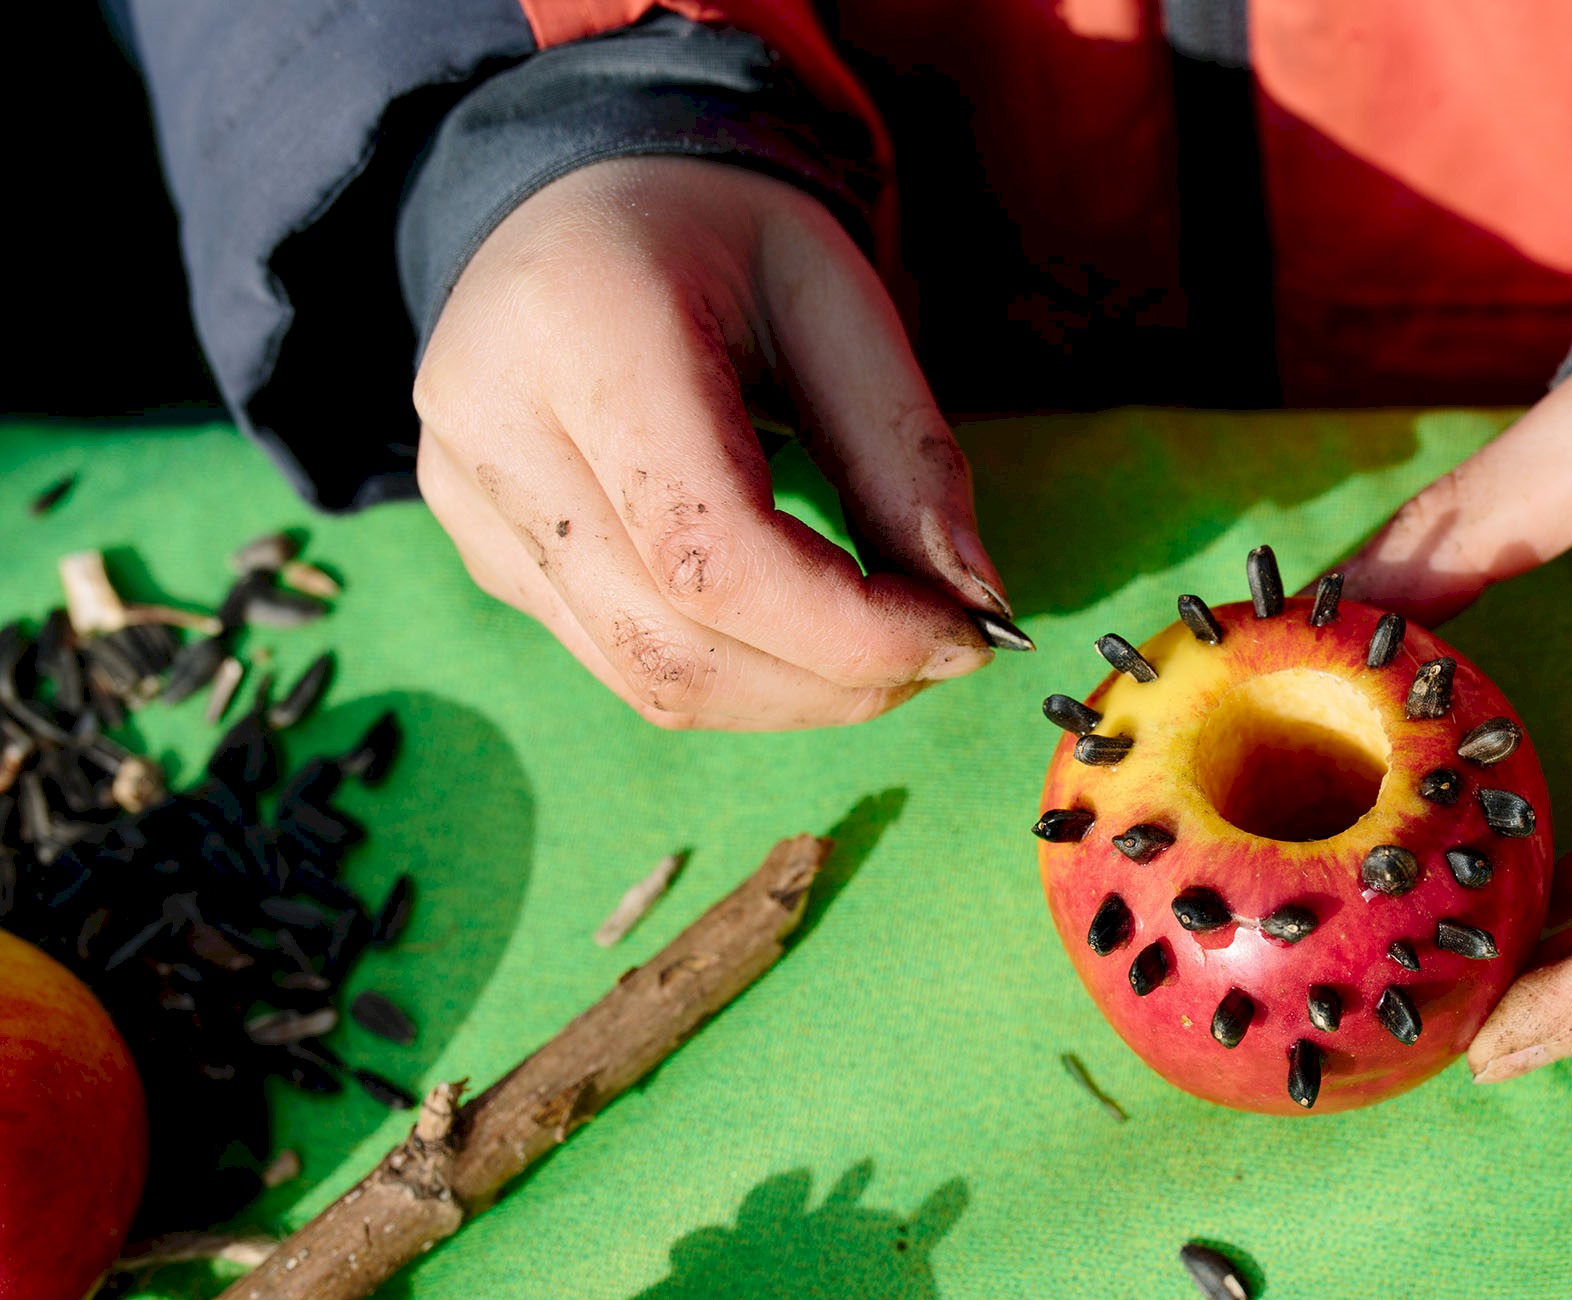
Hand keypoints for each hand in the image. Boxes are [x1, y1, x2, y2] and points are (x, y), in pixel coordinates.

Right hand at [414, 157, 1020, 729]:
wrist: (580, 200)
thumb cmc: (722, 236)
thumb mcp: (839, 300)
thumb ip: (907, 455)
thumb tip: (974, 605)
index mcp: (581, 330)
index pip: (711, 551)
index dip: (850, 629)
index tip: (963, 635)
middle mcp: (490, 423)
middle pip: (673, 641)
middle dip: (834, 680)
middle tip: (941, 652)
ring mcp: (467, 499)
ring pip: (644, 677)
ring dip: (793, 697)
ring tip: (885, 647)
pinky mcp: (480, 548)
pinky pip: (618, 661)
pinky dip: (737, 675)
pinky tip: (801, 630)